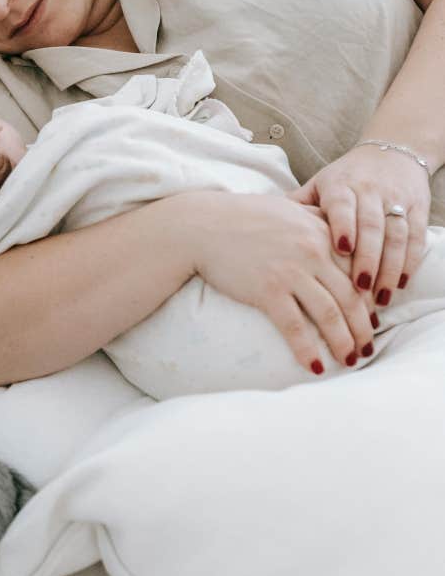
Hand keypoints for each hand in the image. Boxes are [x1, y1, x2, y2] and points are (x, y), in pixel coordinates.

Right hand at [188, 191, 376, 372]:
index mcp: (322, 232)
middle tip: (367, 348)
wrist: (203, 225)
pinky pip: (294, 327)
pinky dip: (307, 349)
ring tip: (349, 360)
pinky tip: (315, 367)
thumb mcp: (289, 209)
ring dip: (343, 342)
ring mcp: (290, 272)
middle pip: (351, 297)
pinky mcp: (267, 290)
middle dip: (363, 328)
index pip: (358, 271)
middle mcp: (313, 252)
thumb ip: (316, 220)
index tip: (372, 319)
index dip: (369, 300)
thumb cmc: (243, 216)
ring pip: (329, 314)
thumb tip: (336, 237)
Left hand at [286, 144, 430, 305]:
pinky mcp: (418, 209)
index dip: (344, 226)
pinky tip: (400, 284)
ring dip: (390, 268)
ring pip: (396, 235)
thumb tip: (257, 222)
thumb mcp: (318, 185)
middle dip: (368, 258)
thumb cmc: (345, 178)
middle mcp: (371, 191)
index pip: (343, 205)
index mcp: (341, 186)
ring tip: (380, 298)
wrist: (391, 153)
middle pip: (373, 226)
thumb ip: (296, 206)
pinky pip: (416, 238)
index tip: (341, 250)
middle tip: (359, 289)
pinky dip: (410, 262)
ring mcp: (397, 200)